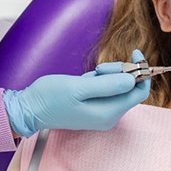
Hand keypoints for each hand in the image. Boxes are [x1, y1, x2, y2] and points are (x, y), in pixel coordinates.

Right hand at [3, 50, 149, 136]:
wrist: (29, 108)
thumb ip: (108, 85)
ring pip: (118, 85)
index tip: (135, 53)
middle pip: (129, 87)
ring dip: (106, 75)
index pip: (139, 92)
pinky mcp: (95, 107)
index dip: (142, 72)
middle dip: (118, 72)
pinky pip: (106, 88)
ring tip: (86, 78)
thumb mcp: (79, 87)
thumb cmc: (50, 98)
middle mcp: (109, 116)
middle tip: (98, 69)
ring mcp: (102, 112)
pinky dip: (98, 80)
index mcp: (108, 113)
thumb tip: (132, 79)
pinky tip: (84, 82)